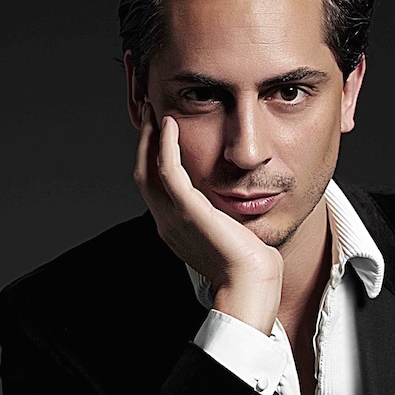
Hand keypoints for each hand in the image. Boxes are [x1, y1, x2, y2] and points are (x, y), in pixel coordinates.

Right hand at [133, 101, 282, 334]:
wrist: (251, 282)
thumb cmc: (249, 264)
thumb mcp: (228, 233)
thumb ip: (221, 215)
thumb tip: (233, 202)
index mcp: (175, 229)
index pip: (154, 187)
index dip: (152, 158)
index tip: (160, 133)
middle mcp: (167, 222)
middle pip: (143, 175)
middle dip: (144, 143)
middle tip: (150, 114)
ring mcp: (173, 217)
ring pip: (147, 169)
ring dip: (149, 138)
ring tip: (155, 112)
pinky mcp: (187, 210)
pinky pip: (168, 170)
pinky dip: (165, 145)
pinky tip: (170, 125)